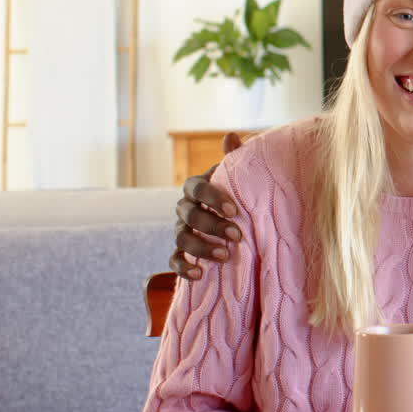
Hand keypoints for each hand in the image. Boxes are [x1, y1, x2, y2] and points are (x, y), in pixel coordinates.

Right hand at [170, 132, 243, 279]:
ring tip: (225, 255)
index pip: (197, 187)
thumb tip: (231, 136)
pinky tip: (199, 275)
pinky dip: (183, 268)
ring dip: (201, 247)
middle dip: (212, 226)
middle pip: (189, 215)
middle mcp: (184, 207)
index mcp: (196, 186)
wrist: (232, 218)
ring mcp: (180, 230)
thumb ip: (235, 158)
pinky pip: (174, 260)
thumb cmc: (236, 192)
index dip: (212, 198)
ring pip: (181, 238)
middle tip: (237, 236)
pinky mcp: (180, 251)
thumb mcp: (238, 176)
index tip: (234, 210)